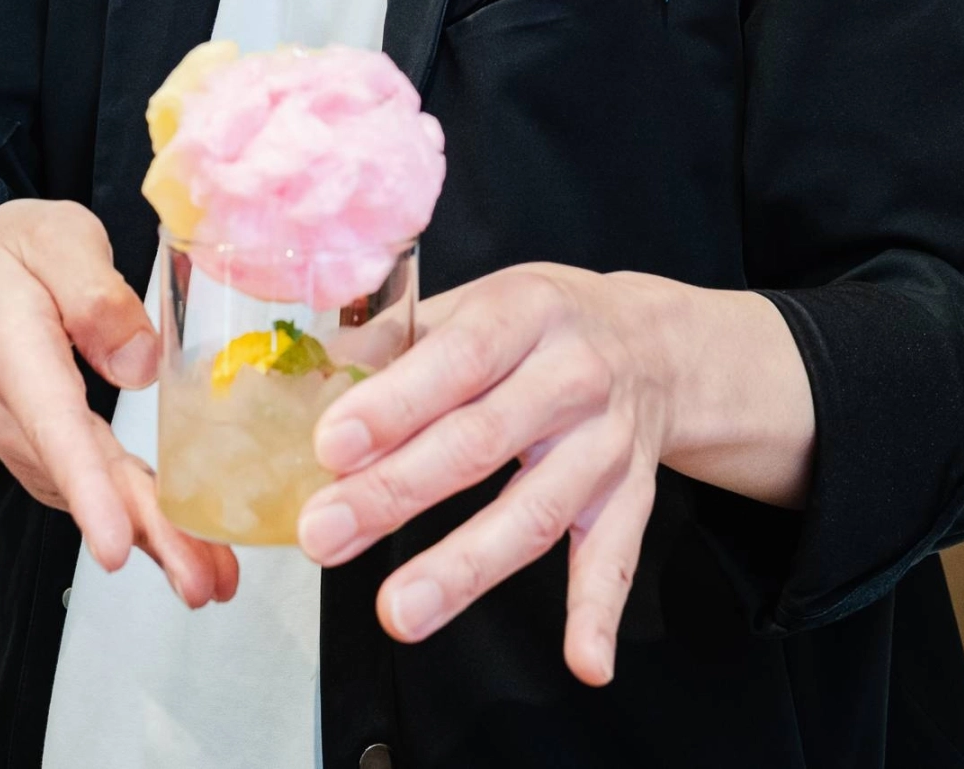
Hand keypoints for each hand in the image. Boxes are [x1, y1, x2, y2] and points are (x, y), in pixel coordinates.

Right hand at [0, 201, 237, 608]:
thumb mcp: (50, 236)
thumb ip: (95, 289)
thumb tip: (142, 362)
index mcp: (15, 348)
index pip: (52, 424)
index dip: (88, 486)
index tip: (117, 540)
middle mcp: (17, 410)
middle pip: (82, 478)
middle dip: (142, 533)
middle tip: (199, 580)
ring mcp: (28, 439)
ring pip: (92, 494)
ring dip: (151, 540)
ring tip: (210, 576)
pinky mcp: (47, 451)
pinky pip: (94, 490)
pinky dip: (139, 523)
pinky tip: (183, 548)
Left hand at [298, 266, 661, 683]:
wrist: (652, 344)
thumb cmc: (539, 323)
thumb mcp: (474, 304)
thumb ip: (395, 340)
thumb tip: (311, 378)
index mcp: (525, 311)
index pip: (456, 359)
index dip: (394, 405)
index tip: (330, 447)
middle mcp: (572, 375)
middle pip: (480, 442)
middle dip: (395, 492)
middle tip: (324, 534)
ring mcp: (605, 442)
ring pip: (533, 510)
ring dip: (465, 567)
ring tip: (399, 611)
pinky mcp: (630, 497)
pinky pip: (614, 557)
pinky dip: (599, 611)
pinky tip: (583, 661)